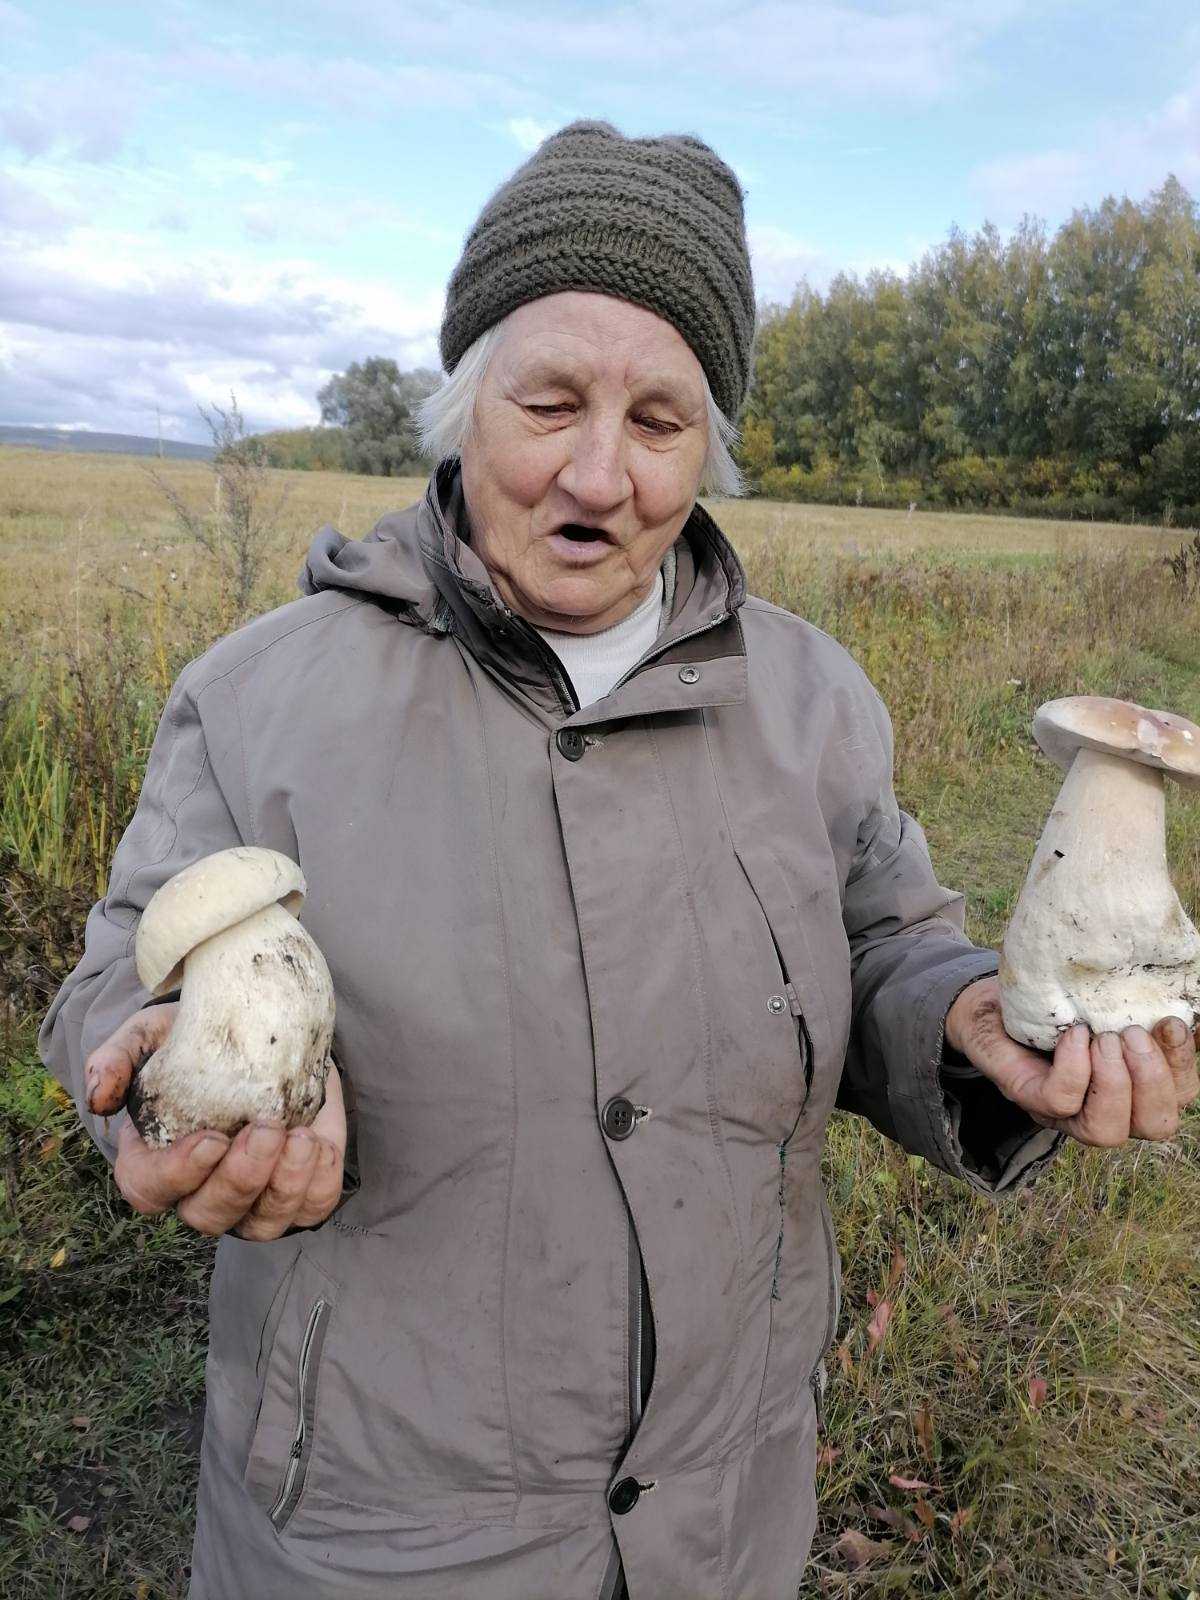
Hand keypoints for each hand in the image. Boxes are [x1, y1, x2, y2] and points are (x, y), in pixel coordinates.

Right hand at [84, 1004, 346, 1238]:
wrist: (253, 1031)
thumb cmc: (191, 1041)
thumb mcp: (148, 1037)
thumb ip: (116, 1059)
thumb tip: (99, 1098)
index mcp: (154, 1162)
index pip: (151, 1190)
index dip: (179, 1174)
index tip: (211, 1139)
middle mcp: (200, 1192)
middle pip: (211, 1214)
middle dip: (242, 1178)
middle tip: (265, 1128)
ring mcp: (251, 1200)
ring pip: (264, 1223)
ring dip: (286, 1186)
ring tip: (302, 1139)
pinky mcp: (299, 1189)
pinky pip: (312, 1207)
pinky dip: (319, 1182)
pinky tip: (320, 1144)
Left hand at [944, 975, 1199, 1145]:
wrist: (992, 1002)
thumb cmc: (1058, 1002)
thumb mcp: (1105, 1002)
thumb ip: (1141, 1009)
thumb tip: (1185, 1004)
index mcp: (1136, 1087)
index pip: (1180, 1096)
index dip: (1183, 1065)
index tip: (1171, 1022)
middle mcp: (1107, 1108)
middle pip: (1155, 1125)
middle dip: (1153, 1079)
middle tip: (1131, 1033)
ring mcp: (1065, 1112)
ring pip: (1106, 1131)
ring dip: (1114, 1082)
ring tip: (1104, 1039)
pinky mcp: (1029, 1098)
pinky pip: (1061, 1101)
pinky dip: (1074, 1068)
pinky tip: (1073, 1034)